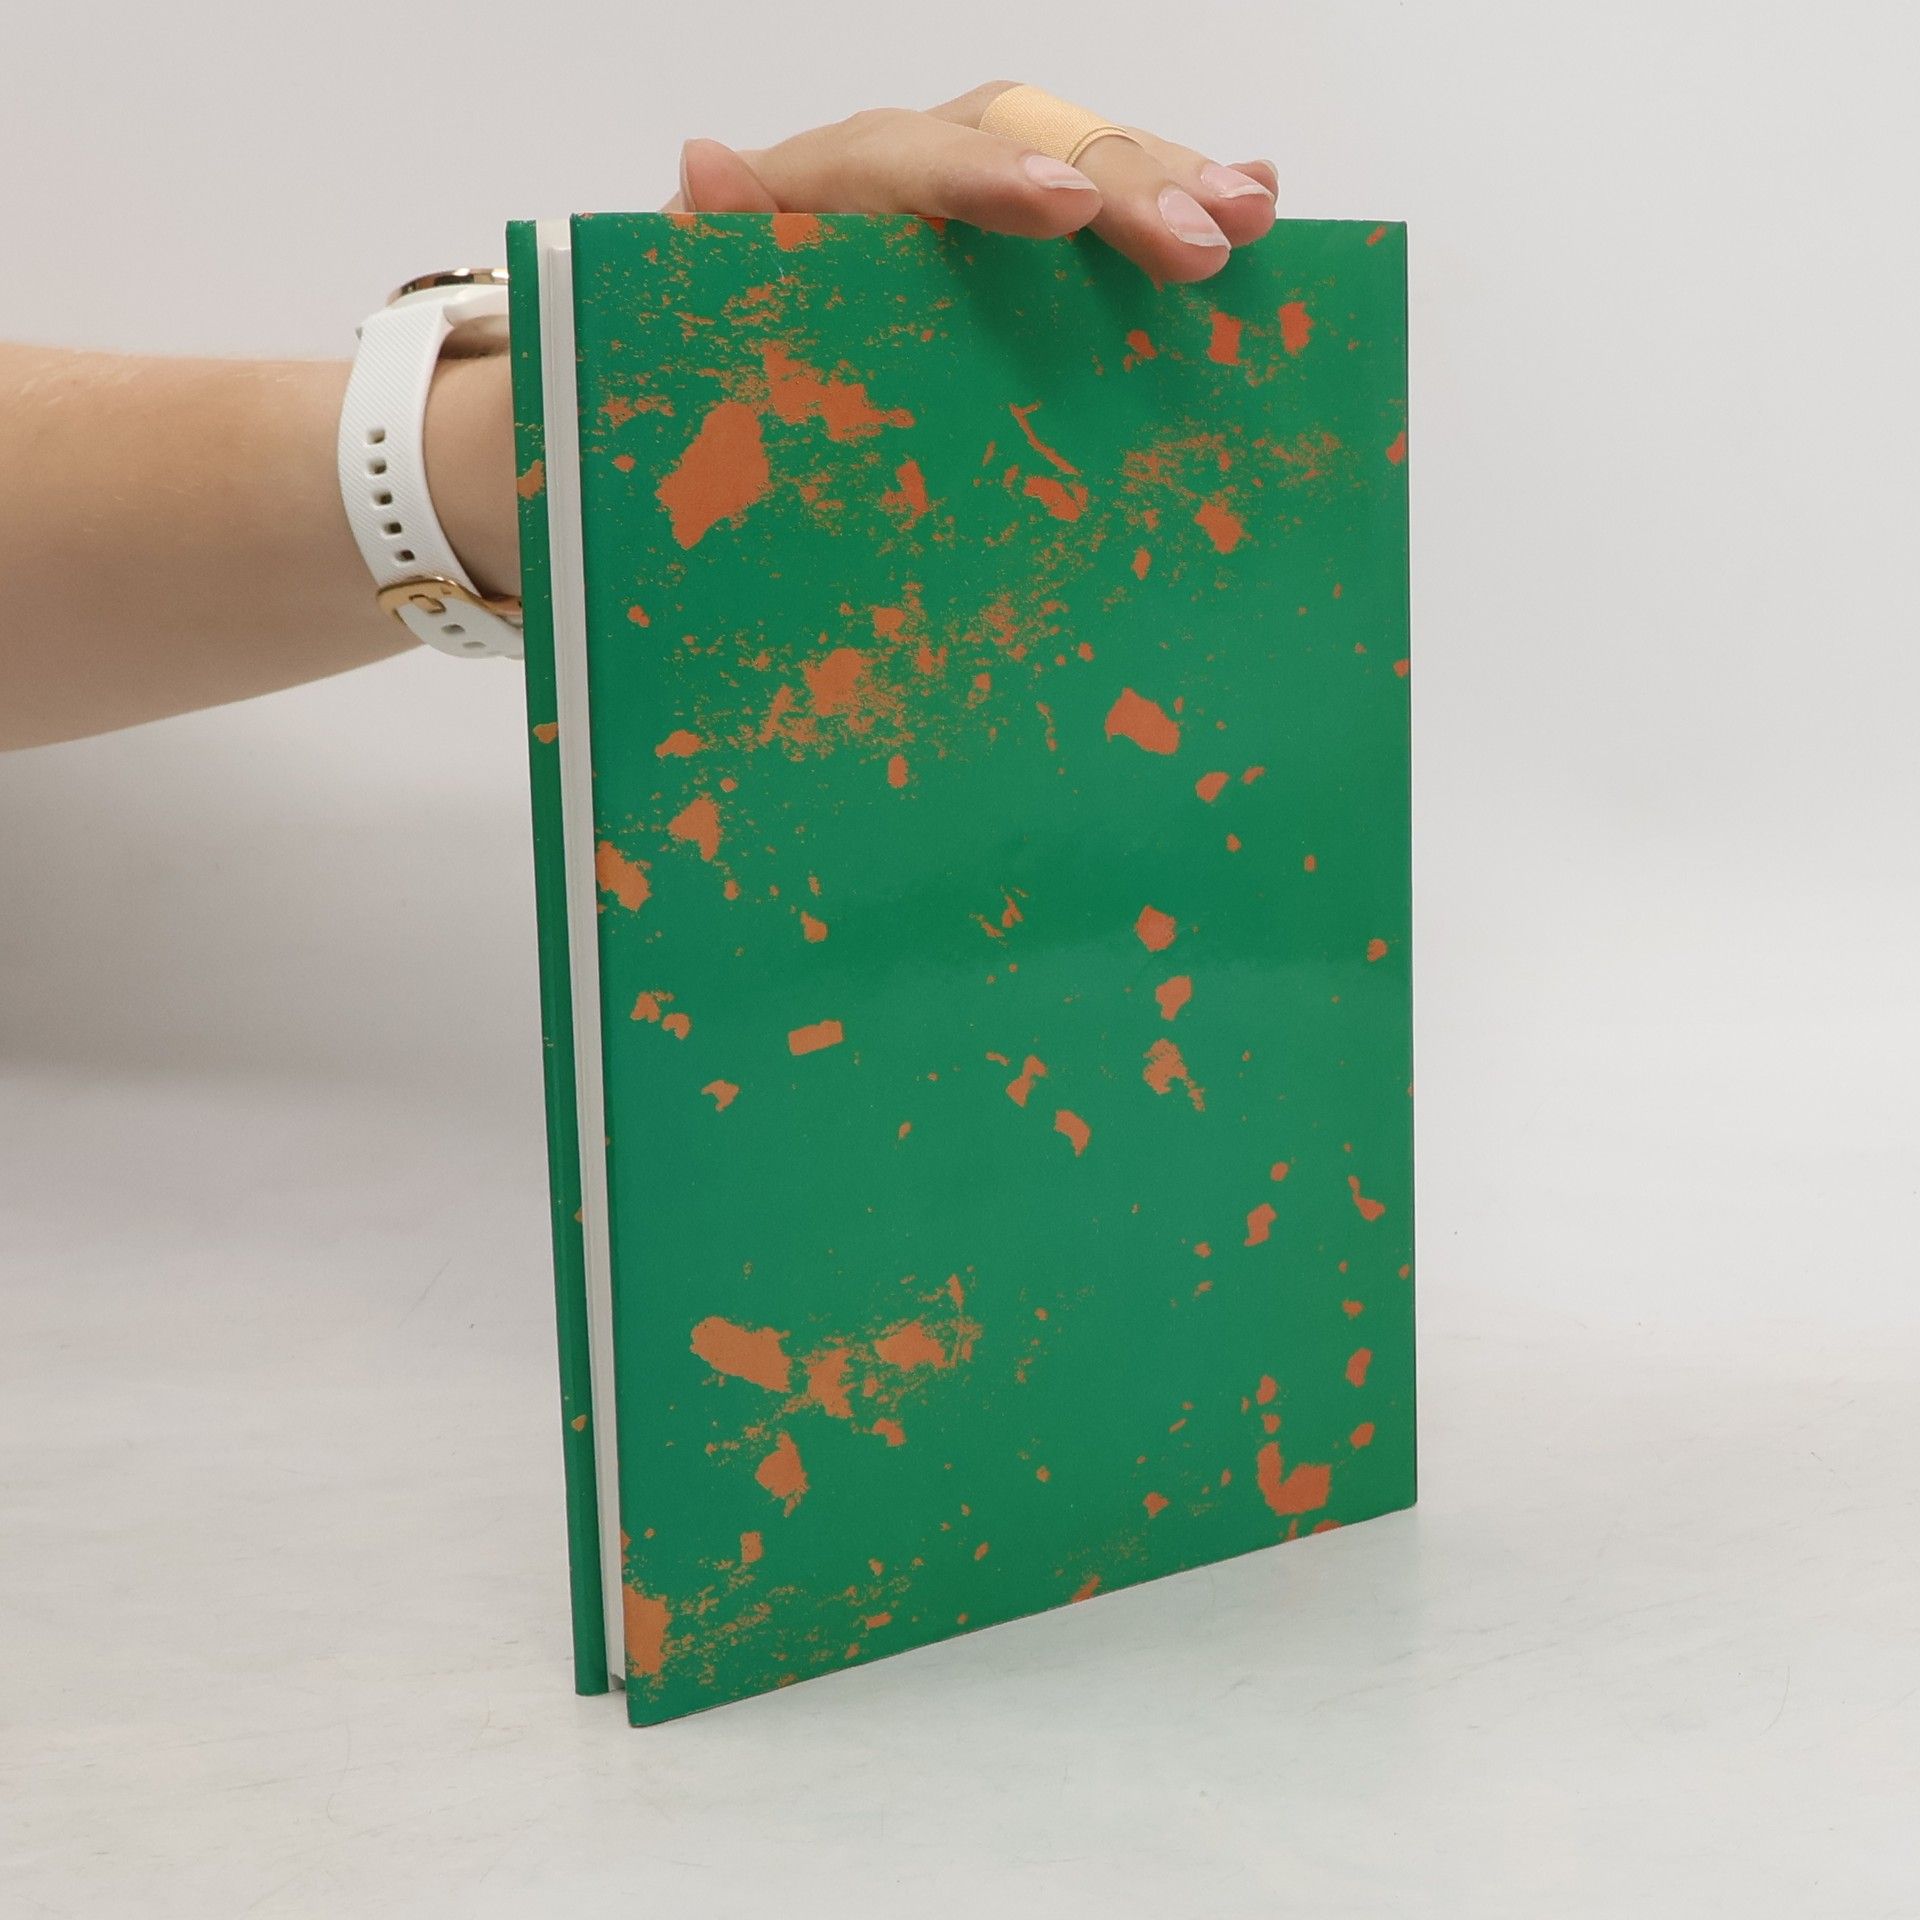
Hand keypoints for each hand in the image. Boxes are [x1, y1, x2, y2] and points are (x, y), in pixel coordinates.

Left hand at [668, 81, 1276, 284]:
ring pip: (1084, 153)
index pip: (911, 160)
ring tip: (1251, 216)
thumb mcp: (706, 308)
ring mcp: (984, 193)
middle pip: (1028, 138)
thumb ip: (719, 245)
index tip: (1063, 210)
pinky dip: (1181, 191)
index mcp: (838, 184)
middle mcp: (922, 165)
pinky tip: (1258, 198)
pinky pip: (1109, 198)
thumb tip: (705, 164)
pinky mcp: (1030, 239)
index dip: (989, 179)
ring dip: (1172, 180)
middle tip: (1201, 241)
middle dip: (1118, 183)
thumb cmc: (728, 342)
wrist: (745, 366)